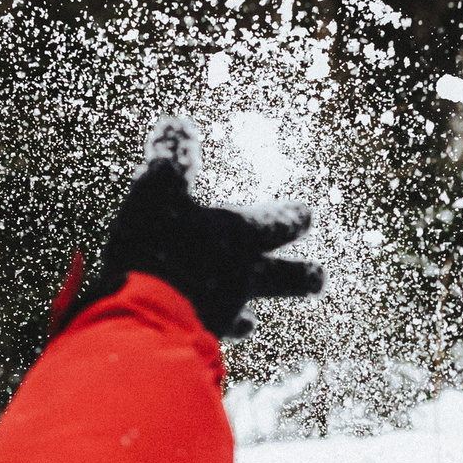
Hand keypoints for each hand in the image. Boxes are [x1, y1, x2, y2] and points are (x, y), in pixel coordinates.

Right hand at [83, 116, 323, 338]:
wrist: (143, 318)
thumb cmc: (155, 246)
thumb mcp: (157, 189)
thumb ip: (171, 156)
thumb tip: (176, 120)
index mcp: (240, 237)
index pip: (281, 223)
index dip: (294, 216)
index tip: (307, 213)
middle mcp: (242, 279)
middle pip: (288, 279)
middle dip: (304, 276)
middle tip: (320, 278)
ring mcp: (224, 316)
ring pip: (246, 317)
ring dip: (248, 316)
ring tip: (250, 323)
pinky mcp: (199, 342)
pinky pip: (212, 337)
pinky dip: (209, 334)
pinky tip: (203, 337)